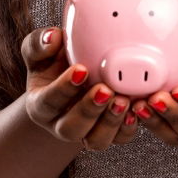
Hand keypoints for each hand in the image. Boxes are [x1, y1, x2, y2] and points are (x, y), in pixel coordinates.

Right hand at [21, 27, 138, 150]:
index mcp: (41, 105)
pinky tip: (137, 108)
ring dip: (110, 122)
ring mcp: (85, 132)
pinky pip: (120, 138)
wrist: (73, 79)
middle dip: (89, 110)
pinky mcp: (108, 134)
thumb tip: (52, 37)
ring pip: (95, 140)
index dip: (64, 88)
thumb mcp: (41, 52)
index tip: (81, 70)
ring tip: (122, 100)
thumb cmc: (55, 64)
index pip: (48, 101)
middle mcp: (61, 124)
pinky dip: (129, 126)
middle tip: (104, 90)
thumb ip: (40, 44)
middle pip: (71, 128)